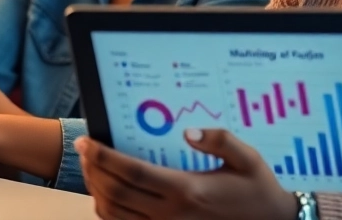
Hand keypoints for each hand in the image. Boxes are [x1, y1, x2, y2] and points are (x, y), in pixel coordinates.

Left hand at [77, 128, 297, 219]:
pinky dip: (109, 213)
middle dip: (93, 170)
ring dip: (96, 191)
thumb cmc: (257, 190)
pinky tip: (107, 194)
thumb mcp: (247, 158)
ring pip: (115, 214)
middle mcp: (171, 213)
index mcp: (187, 190)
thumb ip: (220, 140)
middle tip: (84, 150)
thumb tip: (189, 131)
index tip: (87, 141)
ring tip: (92, 168)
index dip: (104, 157)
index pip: (132, 173)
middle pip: (116, 193)